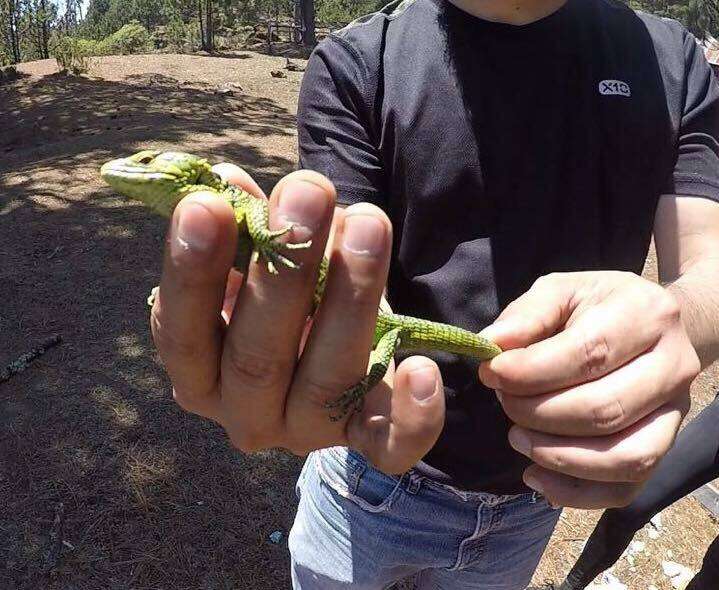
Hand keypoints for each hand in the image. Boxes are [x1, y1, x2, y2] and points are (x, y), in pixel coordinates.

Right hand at [150, 162, 444, 473]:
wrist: (323, 354)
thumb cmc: (276, 302)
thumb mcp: (251, 268)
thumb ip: (239, 230)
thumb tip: (225, 180)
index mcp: (199, 375)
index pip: (183, 331)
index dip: (192, 271)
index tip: (206, 204)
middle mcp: (246, 416)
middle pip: (259, 357)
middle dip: (283, 271)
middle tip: (308, 191)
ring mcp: (309, 433)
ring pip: (328, 380)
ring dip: (351, 298)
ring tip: (366, 222)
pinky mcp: (367, 440)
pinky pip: (391, 446)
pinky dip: (412, 416)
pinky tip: (422, 369)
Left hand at [479, 272, 699, 508]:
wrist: (652, 326)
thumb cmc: (596, 306)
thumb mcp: (560, 291)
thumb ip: (526, 315)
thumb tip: (491, 345)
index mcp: (645, 315)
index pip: (589, 353)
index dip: (532, 372)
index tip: (491, 374)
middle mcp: (673, 366)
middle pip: (604, 409)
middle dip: (538, 414)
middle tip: (503, 403)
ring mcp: (674, 412)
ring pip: (622, 457)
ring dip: (557, 457)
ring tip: (516, 439)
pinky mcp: (663, 446)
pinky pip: (626, 487)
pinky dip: (576, 493)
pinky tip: (536, 476)